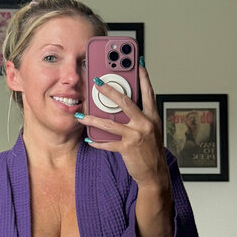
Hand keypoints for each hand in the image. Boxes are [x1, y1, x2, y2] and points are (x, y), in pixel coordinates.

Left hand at [76, 62, 170, 189]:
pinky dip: (97, 141)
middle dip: (109, 90)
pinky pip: (107, 143)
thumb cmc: (151, 151)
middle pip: (125, 102)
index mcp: (152, 116)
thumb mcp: (150, 129)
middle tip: (97, 82)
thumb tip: (123, 104)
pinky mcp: (127, 148)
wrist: (155, 173)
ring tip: (81, 115)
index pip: (147, 92)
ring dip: (92, 118)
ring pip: (110, 123)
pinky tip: (89, 139)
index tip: (136, 63)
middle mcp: (145, 123)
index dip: (142, 77)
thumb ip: (139, 116)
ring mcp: (136, 135)